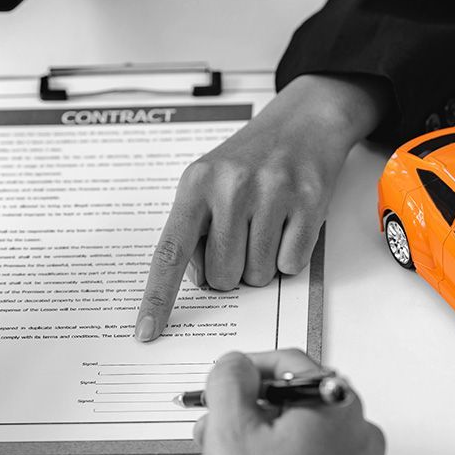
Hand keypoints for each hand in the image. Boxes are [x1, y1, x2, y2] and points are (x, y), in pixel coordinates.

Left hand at [135, 74, 388, 340]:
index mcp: (196, 184)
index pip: (170, 253)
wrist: (304, 122)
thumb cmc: (250, 159)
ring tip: (267, 226)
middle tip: (242, 238)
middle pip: (221, 276)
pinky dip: (290, 256)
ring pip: (257, 276)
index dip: (157, 297)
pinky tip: (289, 224)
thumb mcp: (207, 181)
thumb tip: (198, 279)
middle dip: (231, 271)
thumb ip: (194, 228)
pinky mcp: (308, 202)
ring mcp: (271, 193)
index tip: (145, 332)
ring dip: (262, 264)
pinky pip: (291, 265)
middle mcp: (231, 187)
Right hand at [175, 350, 384, 454]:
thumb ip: (227, 382)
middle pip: (279, 409)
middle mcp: (351, 432)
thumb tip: (234, 366)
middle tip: (204, 437)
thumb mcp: (231, 432)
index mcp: (334, 404)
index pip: (288, 362)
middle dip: (229, 425)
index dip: (244, 369)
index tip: (218, 382)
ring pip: (278, 446)